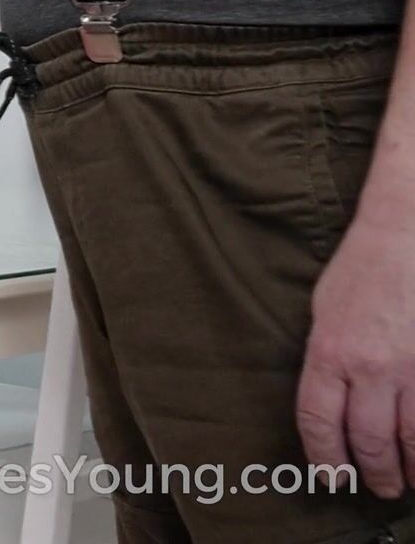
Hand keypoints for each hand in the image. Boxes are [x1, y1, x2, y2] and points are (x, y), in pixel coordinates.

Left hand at [297, 202, 414, 498]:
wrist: (406, 236)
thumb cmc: (362, 270)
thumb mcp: (323, 313)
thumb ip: (325, 362)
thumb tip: (328, 406)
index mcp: (329, 353)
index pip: (319, 423)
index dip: (324, 459)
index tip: (332, 478)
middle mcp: (371, 367)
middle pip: (368, 441)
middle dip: (374, 473)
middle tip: (379, 487)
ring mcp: (414, 370)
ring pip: (413, 440)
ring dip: (411, 469)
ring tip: (408, 480)